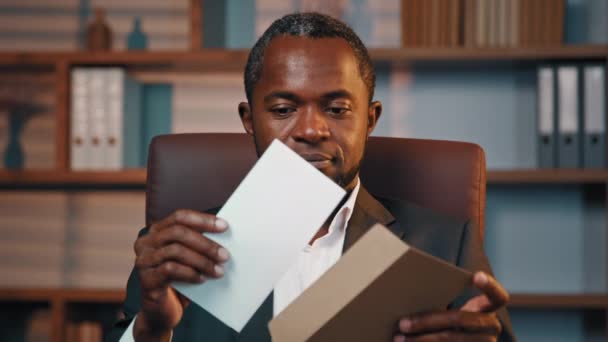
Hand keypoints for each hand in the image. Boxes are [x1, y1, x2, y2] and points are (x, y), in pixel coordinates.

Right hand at [132, 209, 229, 340]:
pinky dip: (190, 273)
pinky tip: (202, 279)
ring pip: (175, 251)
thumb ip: (198, 245)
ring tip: (218, 271)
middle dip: (205, 243)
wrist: (162, 311)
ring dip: (202, 261)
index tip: (224, 226)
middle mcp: (146, 242)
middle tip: (225, 255)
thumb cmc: (179, 280)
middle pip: (178, 233)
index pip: (180, 217)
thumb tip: (224, 235)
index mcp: (157, 231)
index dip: (202, 220)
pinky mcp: (146, 279)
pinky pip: (170, 270)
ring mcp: (143, 260)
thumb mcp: (189, 259)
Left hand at [394, 272, 508, 341]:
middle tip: (402, 323)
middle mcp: (491, 327)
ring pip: (451, 339)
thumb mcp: (453, 313)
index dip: (489, 286)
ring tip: (399, 339)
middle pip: (459, 319)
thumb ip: (442, 302)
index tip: (476, 275)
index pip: (497, 296)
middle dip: (427, 321)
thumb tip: (406, 295)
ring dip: (421, 340)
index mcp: (487, 309)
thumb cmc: (450, 323)